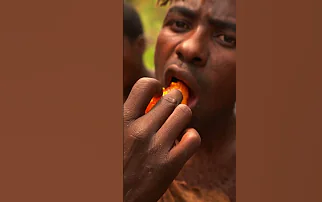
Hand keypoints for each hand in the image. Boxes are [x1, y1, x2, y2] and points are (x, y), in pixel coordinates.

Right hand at [123, 78, 200, 201]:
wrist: (118, 196)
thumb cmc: (116, 162)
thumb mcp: (114, 133)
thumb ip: (127, 115)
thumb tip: (144, 97)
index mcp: (122, 120)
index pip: (145, 85)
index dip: (155, 86)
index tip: (156, 95)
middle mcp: (139, 131)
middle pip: (172, 98)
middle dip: (174, 101)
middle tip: (169, 112)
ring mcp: (156, 148)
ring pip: (184, 113)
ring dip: (182, 118)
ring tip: (175, 126)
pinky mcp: (169, 165)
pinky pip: (193, 138)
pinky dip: (191, 137)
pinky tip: (182, 142)